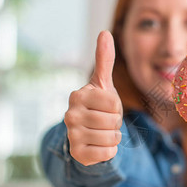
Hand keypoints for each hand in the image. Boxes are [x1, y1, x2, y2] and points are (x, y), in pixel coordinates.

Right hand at [64, 31, 122, 165]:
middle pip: (113, 120)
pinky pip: (107, 153)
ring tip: (102, 132)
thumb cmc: (99, 105)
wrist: (88, 132)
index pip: (114, 102)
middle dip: (115, 122)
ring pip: (112, 137)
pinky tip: (99, 145)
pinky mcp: (77, 154)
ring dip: (113, 136)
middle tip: (105, 121)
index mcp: (78, 95)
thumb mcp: (103, 83)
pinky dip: (110, 150)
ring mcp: (72, 135)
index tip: (106, 107)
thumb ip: (105, 59)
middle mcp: (70, 114)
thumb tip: (104, 32)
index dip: (116, 106)